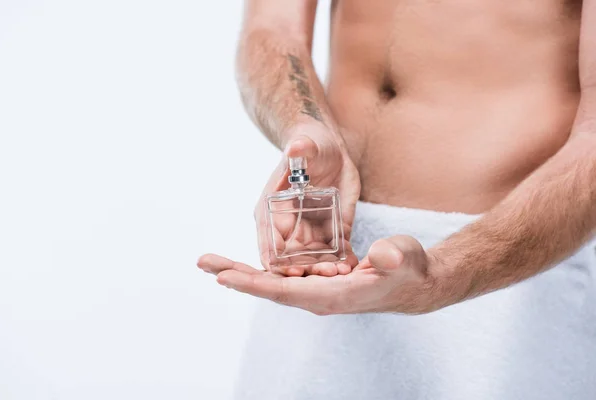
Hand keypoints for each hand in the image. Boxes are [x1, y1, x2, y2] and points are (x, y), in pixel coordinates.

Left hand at [197, 235, 450, 314]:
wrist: (412, 280)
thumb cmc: (408, 269)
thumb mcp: (404, 258)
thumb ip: (394, 256)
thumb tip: (382, 256)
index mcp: (334, 295)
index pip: (285, 291)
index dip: (254, 284)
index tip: (223, 277)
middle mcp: (319, 296)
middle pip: (269, 287)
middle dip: (236, 275)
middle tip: (203, 262)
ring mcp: (317, 290)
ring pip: (272, 282)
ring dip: (242, 272)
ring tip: (213, 261)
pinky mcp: (319, 282)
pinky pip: (283, 276)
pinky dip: (261, 269)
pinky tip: (243, 263)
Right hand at [254, 121, 359, 276]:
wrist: (328, 148)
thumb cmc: (309, 143)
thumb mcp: (307, 145)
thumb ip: (301, 149)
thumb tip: (296, 148)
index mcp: (271, 210)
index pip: (268, 244)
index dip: (278, 261)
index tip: (293, 272)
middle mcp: (288, 226)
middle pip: (292, 259)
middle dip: (308, 270)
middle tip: (329, 275)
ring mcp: (310, 231)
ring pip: (315, 260)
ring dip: (327, 269)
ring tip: (345, 272)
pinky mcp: (331, 230)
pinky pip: (335, 252)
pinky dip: (344, 260)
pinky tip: (356, 264)